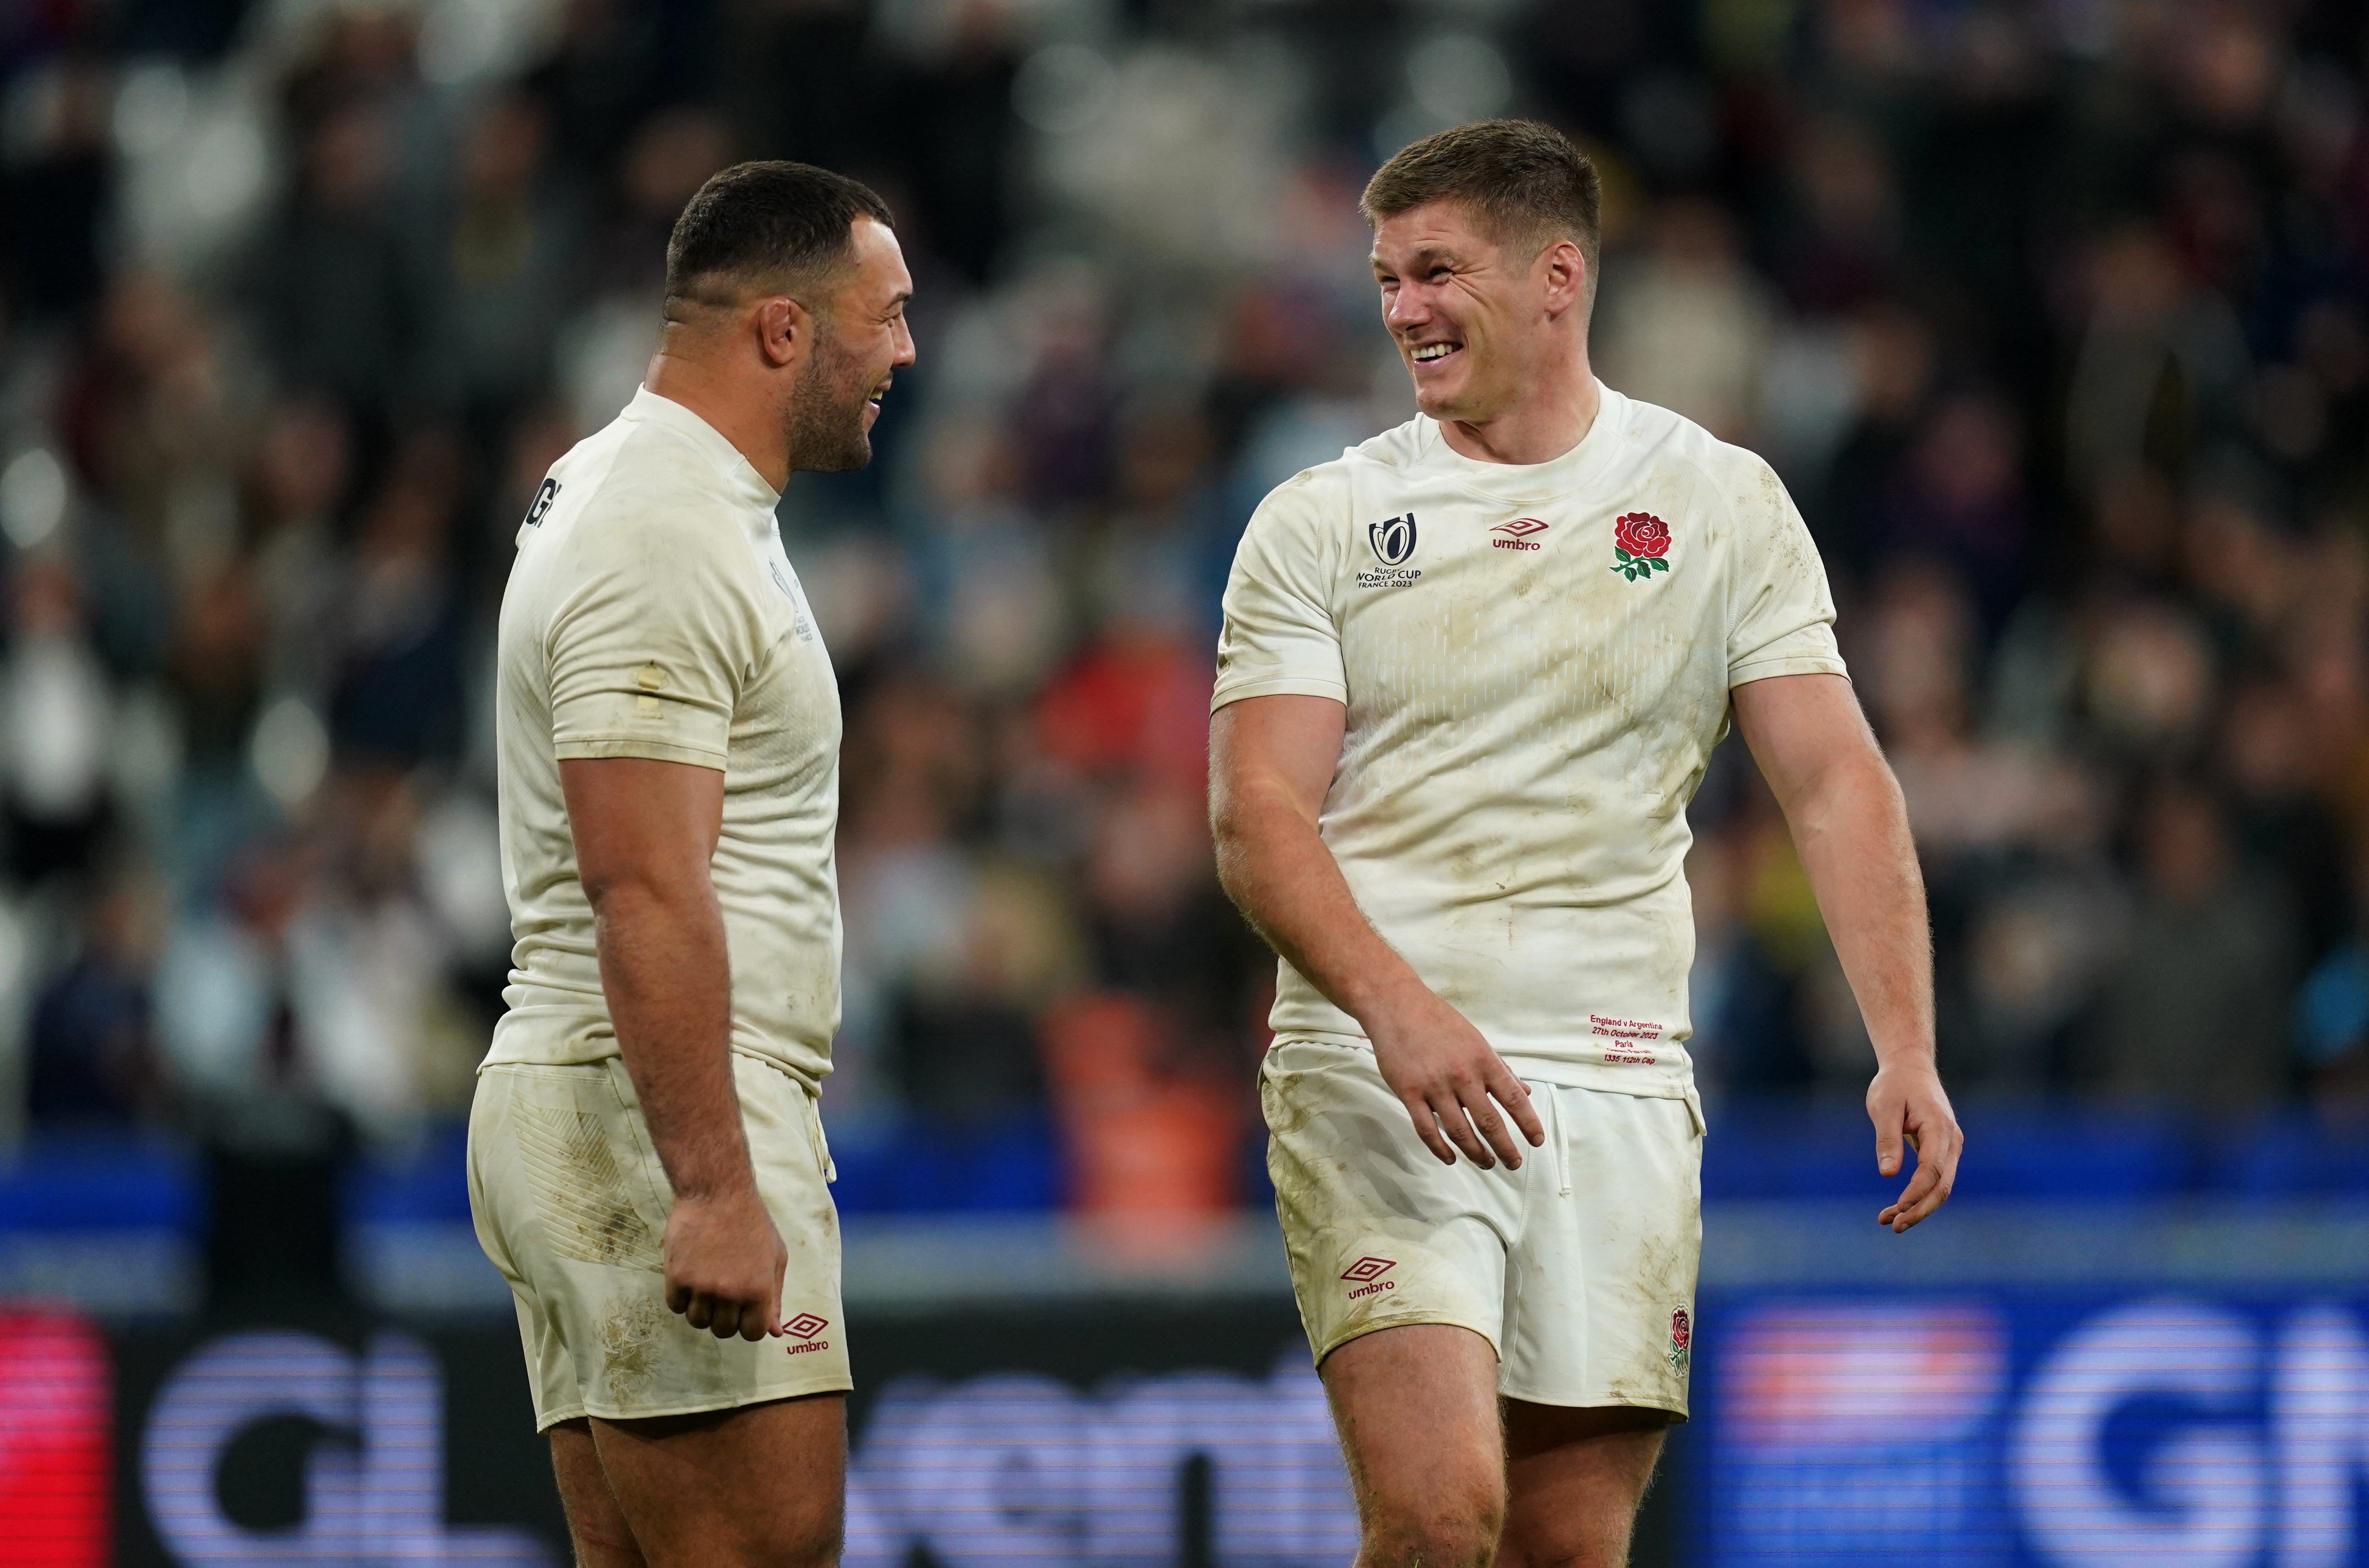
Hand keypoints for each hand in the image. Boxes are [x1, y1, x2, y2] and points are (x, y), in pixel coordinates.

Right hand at [662, 1186, 787, 1340]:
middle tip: (724, 1293)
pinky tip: (690, 1277)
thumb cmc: (752, 1223)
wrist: (716, 1193)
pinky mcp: (677, 1277)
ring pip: (697, 1322)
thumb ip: (775, 1298)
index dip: (748, 1325)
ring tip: (706, 1284)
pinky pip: (676, 1307)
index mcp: (759, 1290)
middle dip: (725, 1317)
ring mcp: (701, 1287)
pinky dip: (681, 1298)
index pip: (752, 1333)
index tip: (744, 1312)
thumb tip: (776, 1332)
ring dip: (702, 1309)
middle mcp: (730, 1293)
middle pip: (723, 1331)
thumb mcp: (775, 1257)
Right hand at [1366, 984, 1545, 1168]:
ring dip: (1476, 1153)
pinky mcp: (1409, 1093)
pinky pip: (1427, 1130)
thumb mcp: (1477, 1040)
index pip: (1514, 1099)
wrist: (1397, 1006)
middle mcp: (1463, 1075)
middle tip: (1514, 1163)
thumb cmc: (1440, 1022)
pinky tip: (1450, 1158)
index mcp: (1483, 1060)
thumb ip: (1500, 1068)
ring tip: (1486, 1163)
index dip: (1529, 1124)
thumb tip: (1525, 1092)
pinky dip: (1440, 1149)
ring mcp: (1434, 1086)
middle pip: (1489, 1122)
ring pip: (1460, 1132)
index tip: (1537, 1141)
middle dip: (1505, 1148)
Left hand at [1867, 1060, 1961, 1231]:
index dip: (1916, 1192)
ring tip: (1889, 1222)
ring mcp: (1950, 1147)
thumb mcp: (1884, 1108)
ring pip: (1940, 1186)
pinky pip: (1934, 1178)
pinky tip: (1898, 1207)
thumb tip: (1887, 1174)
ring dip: (1918, 1206)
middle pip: (1942, 1185)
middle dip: (1920, 1209)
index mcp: (1939, 1128)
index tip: (1898, 1207)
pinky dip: (1918, 1194)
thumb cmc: (1895, 1085)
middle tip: (1894, 1226)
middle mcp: (1951, 1140)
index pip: (1932, 1170)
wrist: (1910, 1067)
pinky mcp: (1942, 1150)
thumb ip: (1887, 1140)